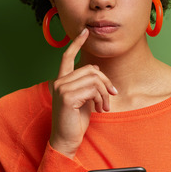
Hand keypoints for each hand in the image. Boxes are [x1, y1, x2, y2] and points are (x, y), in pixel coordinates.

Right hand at [50, 28, 117, 157]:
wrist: (67, 139)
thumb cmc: (75, 121)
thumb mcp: (84, 99)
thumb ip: (88, 84)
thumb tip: (98, 71)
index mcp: (62, 81)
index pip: (67, 57)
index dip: (76, 44)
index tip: (84, 32)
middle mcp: (59, 82)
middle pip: (91, 69)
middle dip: (106, 82)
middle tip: (111, 97)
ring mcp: (61, 88)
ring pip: (94, 79)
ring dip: (104, 94)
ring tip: (104, 107)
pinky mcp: (67, 96)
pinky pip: (93, 90)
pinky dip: (101, 99)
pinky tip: (99, 109)